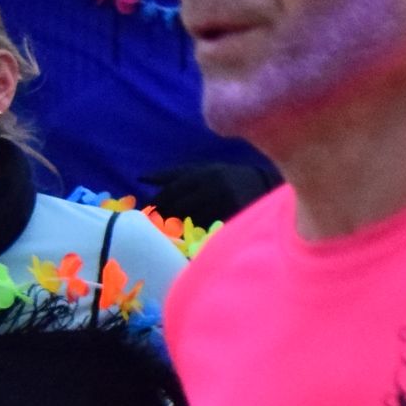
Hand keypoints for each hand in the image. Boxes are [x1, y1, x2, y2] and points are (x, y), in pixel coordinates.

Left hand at [144, 162, 278, 226]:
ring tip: (172, 232)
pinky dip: (198, 233)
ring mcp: (224, 203)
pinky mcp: (234, 217)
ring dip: (180, 227)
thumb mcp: (203, 169)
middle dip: (166, 216)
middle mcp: (212, 187)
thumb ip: (173, 174)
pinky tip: (192, 236)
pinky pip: (209, 229)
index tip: (148, 213)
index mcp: (203, 174)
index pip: (173, 190)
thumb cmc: (226, 177)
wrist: (264, 186)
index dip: (158, 203)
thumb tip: (141, 177)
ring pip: (194, 220)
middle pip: (180, 206)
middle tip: (156, 226)